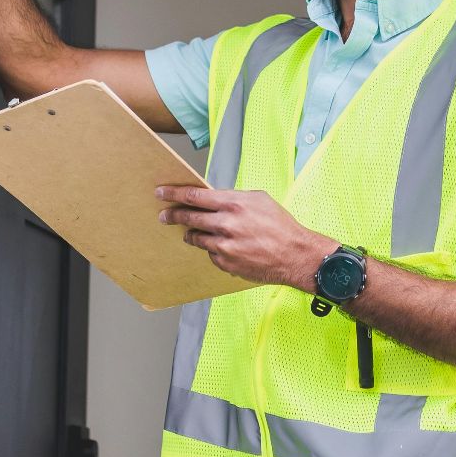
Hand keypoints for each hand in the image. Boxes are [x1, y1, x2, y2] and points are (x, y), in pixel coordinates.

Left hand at [156, 186, 335, 290]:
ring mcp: (224, 246)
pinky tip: (224, 246)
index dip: (174, 194)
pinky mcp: (225, 263)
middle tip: (164, 215)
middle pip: (188, 217)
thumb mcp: (258, 199)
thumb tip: (212, 198)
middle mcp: (226, 224)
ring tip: (192, 231)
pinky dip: (212, 248)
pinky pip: (209, 253)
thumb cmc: (279, 225)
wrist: (294, 254)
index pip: (195, 196)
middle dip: (173, 215)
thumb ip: (233, 198)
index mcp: (234, 204)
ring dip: (191, 233)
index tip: (161, 193)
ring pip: (195, 238)